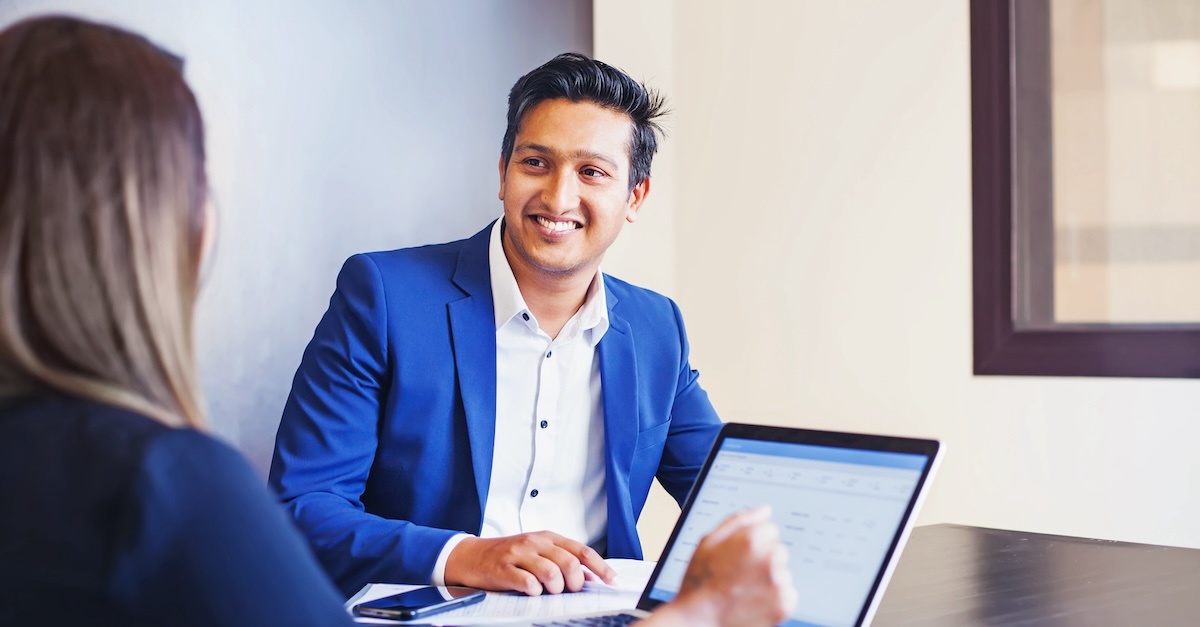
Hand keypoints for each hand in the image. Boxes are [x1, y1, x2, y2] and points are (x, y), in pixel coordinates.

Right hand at [444, 531, 615, 594]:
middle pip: (569, 562)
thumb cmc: (508, 557)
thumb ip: (563, 561)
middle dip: (574, 582)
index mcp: (548, 538)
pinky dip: (534, 591)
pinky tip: (530, 591)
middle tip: (568, 591)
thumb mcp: (537, 554)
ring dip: (555, 588)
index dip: (601, 567)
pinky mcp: (503, 568)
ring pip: (551, 572)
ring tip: (548, 592)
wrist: (470, 556)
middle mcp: (535, 542)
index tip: (614, 582)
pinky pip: (527, 583)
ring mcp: (518, 554)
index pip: (582, 551)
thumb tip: (591, 577)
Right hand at [643, 507, 796, 626]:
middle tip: (740, 575)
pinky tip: (754, 601)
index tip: (739, 556)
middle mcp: (769, 558)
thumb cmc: (700, 581)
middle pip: (778, 550)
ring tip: (744, 590)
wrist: (699, 621)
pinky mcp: (785, 604)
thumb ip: (739, 520)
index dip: (752, 542)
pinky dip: (774, 598)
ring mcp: (779, 582)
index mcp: (752, 539)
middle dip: (763, 559)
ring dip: (769, 579)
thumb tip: (764, 510)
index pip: (769, 529)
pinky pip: (787, 593)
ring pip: (782, 572)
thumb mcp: (708, 541)